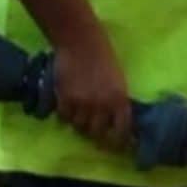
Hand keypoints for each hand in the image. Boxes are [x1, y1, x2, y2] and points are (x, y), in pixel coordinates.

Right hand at [53, 36, 132, 153]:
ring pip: (79, 126)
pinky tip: (67, 104)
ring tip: (79, 111)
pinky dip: (65, 114)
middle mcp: (102, 105)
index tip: (116, 145)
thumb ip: (117, 101)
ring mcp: (83, 104)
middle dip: (96, 133)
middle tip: (93, 128)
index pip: (122, 131)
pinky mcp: (65, 99)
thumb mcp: (118, 80)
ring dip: (79, 122)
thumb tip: (115, 121)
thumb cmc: (103, 57)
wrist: (80, 41)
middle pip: (97, 133)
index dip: (119, 141)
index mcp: (120, 100)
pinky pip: (64, 117)